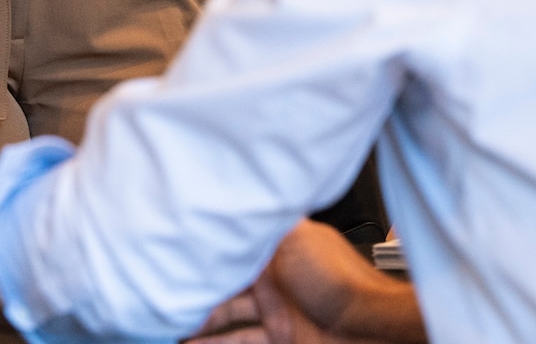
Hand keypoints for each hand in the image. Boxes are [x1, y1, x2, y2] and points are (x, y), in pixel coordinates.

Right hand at [184, 222, 423, 343]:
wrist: (372, 329)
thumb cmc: (341, 281)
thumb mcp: (293, 240)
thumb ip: (259, 228)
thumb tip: (231, 206)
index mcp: (277, 245)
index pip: (232, 244)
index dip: (205, 248)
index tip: (175, 249)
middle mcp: (275, 276)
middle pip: (225, 280)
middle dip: (196, 285)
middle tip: (163, 289)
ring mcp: (277, 310)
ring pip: (227, 313)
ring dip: (199, 319)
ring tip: (169, 321)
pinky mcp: (280, 337)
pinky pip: (240, 340)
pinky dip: (215, 343)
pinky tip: (192, 343)